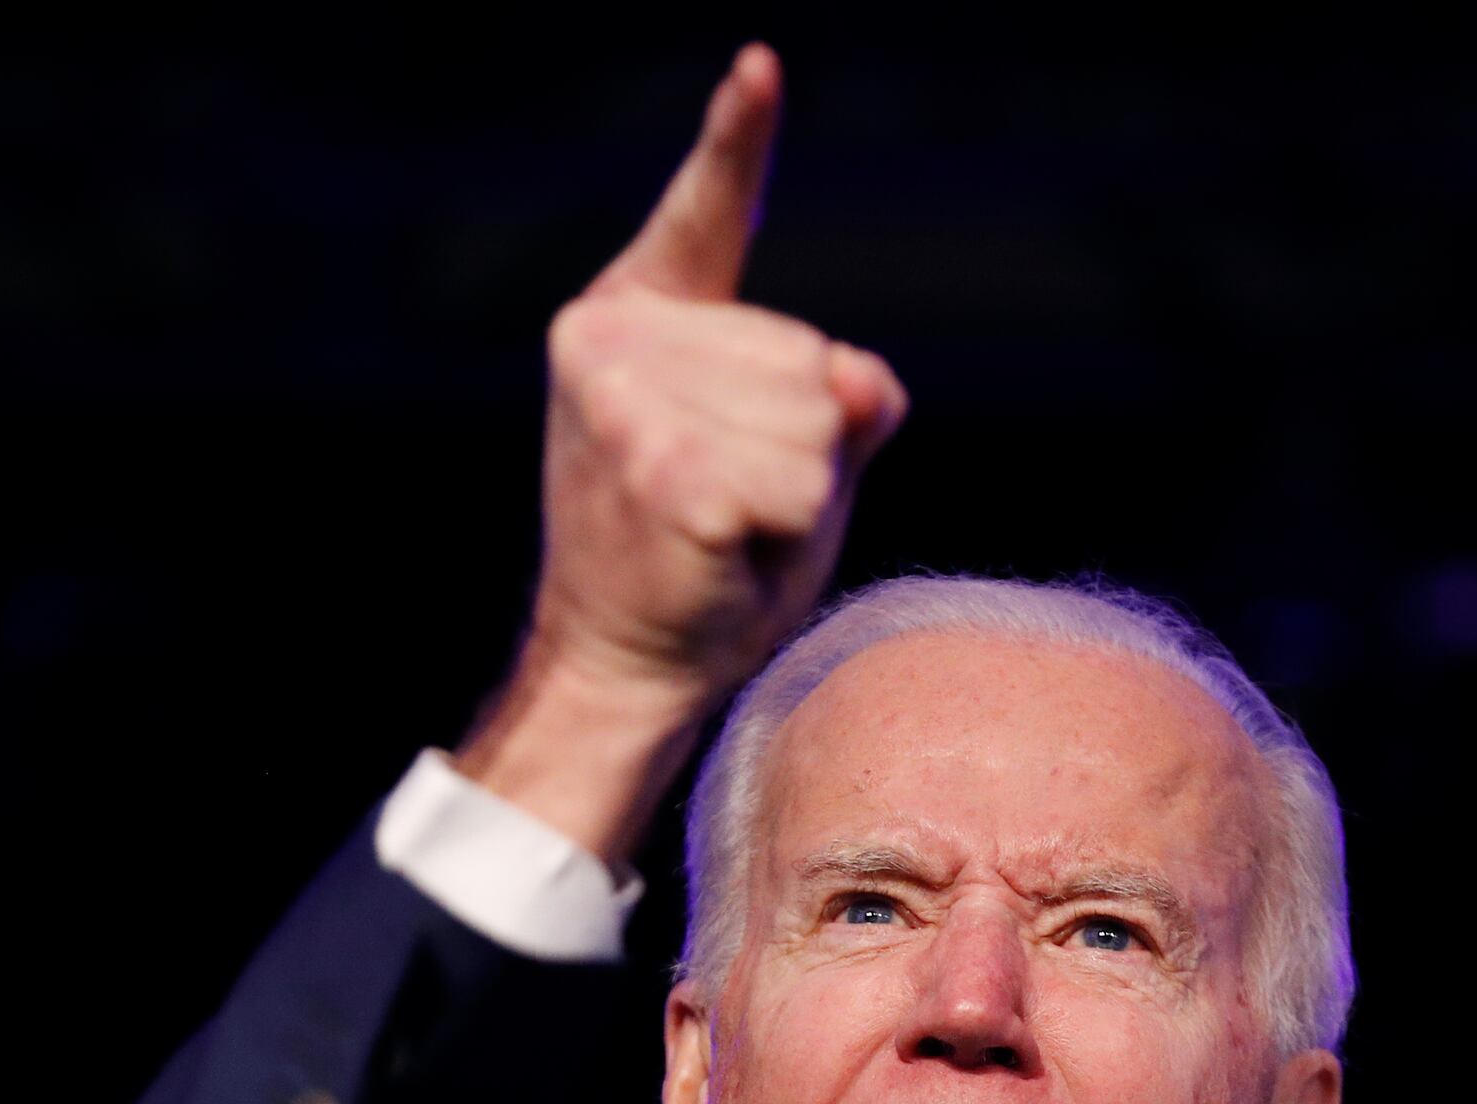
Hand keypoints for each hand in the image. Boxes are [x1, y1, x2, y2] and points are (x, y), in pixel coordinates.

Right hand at [539, 42, 904, 706]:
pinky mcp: (663, 470)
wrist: (622, 666)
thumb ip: (842, 401)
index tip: (761, 65)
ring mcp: (630, 402)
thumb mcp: (791, 457)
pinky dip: (785, 539)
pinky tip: (719, 559)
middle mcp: (617, 339)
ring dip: (796, 499)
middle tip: (724, 507)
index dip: (737, 138)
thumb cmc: (709, 559)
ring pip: (814, 427)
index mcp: (640, 314)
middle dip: (804, 449)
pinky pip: (800, 488)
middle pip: (812, 361)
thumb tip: (860, 386)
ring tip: (721, 533)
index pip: (709, 212)